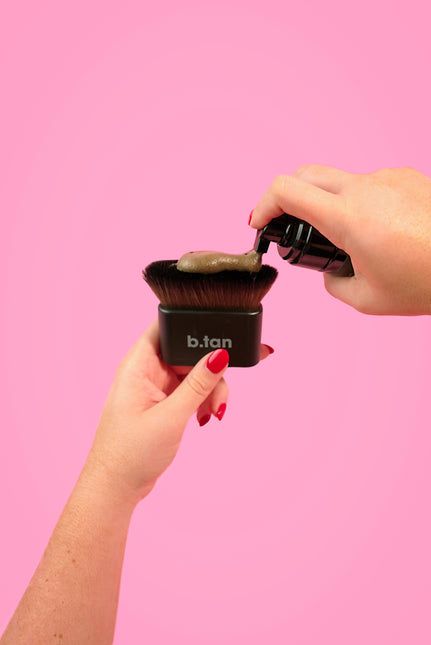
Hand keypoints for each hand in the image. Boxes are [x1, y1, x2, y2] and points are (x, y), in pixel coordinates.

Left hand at [88, 320, 272, 504]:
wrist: (116, 488)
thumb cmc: (131, 453)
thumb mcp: (171, 416)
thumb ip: (198, 384)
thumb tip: (221, 354)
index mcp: (138, 364)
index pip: (168, 327)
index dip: (195, 326)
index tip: (224, 335)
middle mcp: (145, 370)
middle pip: (187, 352)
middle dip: (210, 370)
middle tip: (222, 393)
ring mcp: (154, 387)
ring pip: (193, 373)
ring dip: (209, 390)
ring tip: (214, 413)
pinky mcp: (162, 402)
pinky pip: (190, 391)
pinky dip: (202, 402)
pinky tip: (206, 418)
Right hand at [250, 166, 430, 314]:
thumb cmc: (429, 281)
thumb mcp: (368, 299)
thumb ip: (334, 285)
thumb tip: (330, 274)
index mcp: (348, 217)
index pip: (286, 190)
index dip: (262, 204)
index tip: (259, 222)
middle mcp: (365, 188)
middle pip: (306, 174)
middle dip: (287, 197)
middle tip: (287, 224)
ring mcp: (388, 178)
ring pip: (340, 181)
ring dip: (329, 203)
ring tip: (351, 241)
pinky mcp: (408, 177)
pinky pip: (370, 185)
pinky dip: (361, 204)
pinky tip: (382, 232)